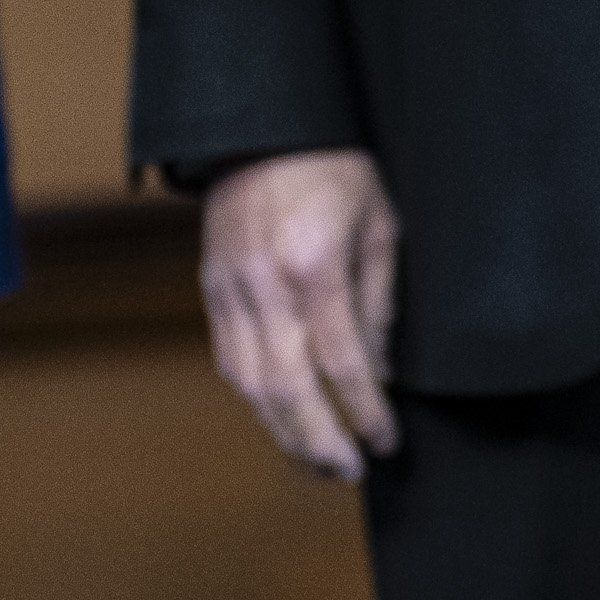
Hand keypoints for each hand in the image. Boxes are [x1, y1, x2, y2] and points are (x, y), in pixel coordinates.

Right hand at [202, 150, 401, 480]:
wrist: (264, 127)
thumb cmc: (336, 168)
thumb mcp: (380, 223)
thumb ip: (378, 300)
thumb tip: (378, 372)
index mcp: (314, 266)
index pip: (343, 363)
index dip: (366, 412)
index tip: (387, 441)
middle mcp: (265, 286)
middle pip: (289, 389)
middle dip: (320, 441)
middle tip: (349, 472)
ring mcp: (230, 290)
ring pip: (251, 385)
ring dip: (284, 432)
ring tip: (317, 461)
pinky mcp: (211, 289)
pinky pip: (229, 360)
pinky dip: (256, 399)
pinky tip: (281, 419)